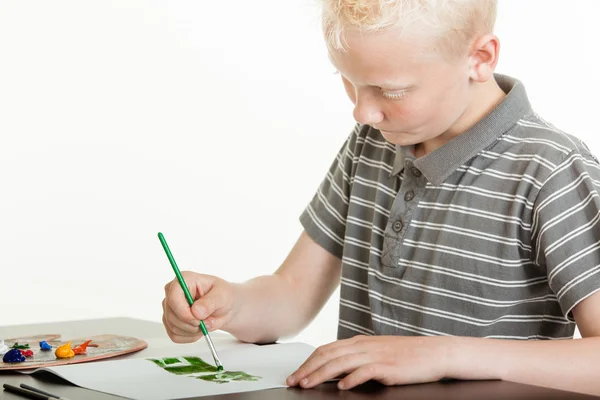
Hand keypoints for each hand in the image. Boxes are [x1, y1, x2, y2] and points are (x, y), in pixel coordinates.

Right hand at [162, 272, 236, 342]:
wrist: (224, 307)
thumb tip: (196, 311)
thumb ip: (210, 302)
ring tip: (205, 324)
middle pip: (171, 315)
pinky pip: (174, 335)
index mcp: (185, 279)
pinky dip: (189, 337)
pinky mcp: (169, 320)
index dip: (183, 313)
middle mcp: (173, 291)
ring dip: (192, 331)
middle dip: (191, 325)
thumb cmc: (223, 296)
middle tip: (207, 323)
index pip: (173, 297)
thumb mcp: (223, 296)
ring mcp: (169, 306)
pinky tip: (198, 329)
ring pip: (172, 327)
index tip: (198, 321)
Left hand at [286, 335, 450, 389]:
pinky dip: (351, 378)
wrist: (434, 353)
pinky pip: (365, 371)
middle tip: (294, 381)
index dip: (308, 361)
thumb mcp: (377, 352)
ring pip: (340, 363)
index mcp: (359, 342)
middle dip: (307, 369)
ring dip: (321, 374)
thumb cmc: (407, 355)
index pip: (326, 350)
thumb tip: (337, 371)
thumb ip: (357, 358)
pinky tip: (342, 386)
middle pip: (328, 355)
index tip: (296, 374)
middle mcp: (363, 346)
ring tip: (308, 384)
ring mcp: (375, 355)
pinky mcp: (387, 366)